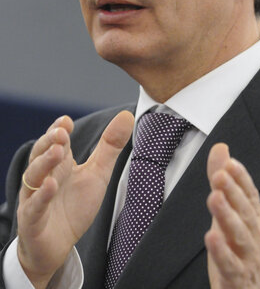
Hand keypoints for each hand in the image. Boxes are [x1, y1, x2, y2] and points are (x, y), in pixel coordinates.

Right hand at [17, 111, 133, 288]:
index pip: (55, 141)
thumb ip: (110, 146)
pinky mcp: (32, 220)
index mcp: (59, 163)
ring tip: (58, 152)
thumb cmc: (75, 206)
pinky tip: (51, 185)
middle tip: (62, 132)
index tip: (66, 120)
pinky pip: (34, 206)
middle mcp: (43, 176)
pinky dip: (41, 195)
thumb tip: (126, 115)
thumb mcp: (97, 173)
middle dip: (50, 141)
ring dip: (45, 162)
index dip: (58, 129)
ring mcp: (35, 196)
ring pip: (34, 175)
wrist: (58, 245)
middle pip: (41, 153)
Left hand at [205, 144, 259, 288]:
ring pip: (239, 235)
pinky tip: (211, 237)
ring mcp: (247, 257)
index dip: (241, 179)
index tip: (230, 163)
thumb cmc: (239, 247)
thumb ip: (223, 180)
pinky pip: (230, 265)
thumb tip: (221, 148)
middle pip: (245, 211)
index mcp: (253, 217)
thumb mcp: (229, 210)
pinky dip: (222, 252)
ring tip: (215, 198)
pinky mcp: (236, 277)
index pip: (249, 194)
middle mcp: (253, 234)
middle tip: (219, 176)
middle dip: (233, 192)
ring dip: (227, 215)